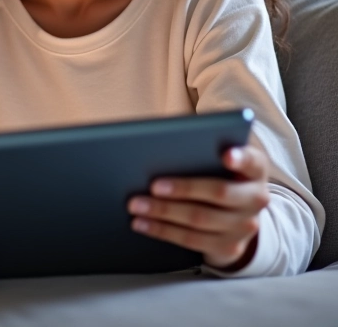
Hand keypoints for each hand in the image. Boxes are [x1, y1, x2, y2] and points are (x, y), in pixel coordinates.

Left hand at [127, 145, 269, 269]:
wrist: (236, 213)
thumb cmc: (217, 172)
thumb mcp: (218, 157)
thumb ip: (201, 149)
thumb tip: (159, 145)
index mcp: (255, 169)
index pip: (252, 160)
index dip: (240, 158)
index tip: (225, 155)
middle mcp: (256, 198)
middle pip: (219, 193)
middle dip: (183, 189)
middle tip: (153, 185)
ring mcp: (245, 226)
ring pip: (200, 219)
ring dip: (163, 212)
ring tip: (136, 204)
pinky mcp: (228, 247)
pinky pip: (191, 240)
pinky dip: (161, 230)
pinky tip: (141, 223)